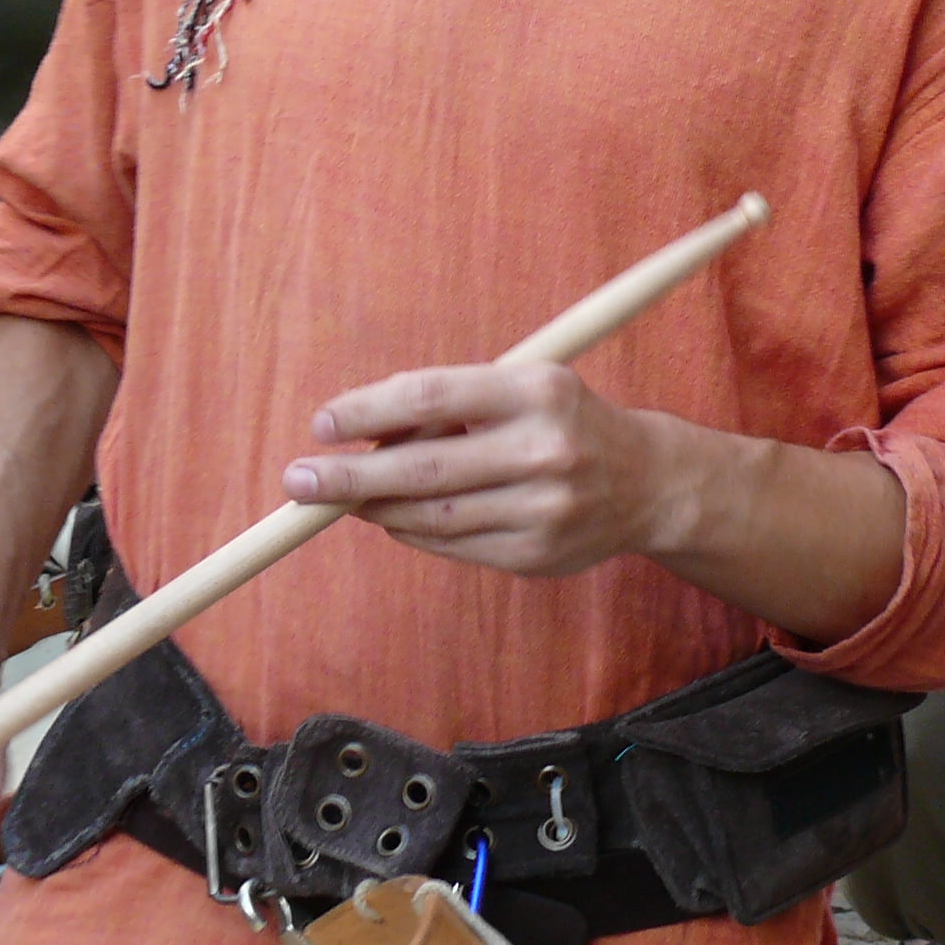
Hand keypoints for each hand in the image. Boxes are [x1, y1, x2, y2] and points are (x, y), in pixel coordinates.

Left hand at [282, 362, 684, 575]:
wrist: (647, 483)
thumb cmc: (560, 422)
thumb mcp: (517, 388)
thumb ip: (446, 406)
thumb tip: (359, 431)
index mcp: (536, 391)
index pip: (431, 396)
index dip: (368, 410)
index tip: (323, 424)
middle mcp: (544, 450)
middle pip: (423, 468)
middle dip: (349, 476)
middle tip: (297, 482)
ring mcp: (543, 509)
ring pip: (431, 515)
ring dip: (375, 508)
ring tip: (339, 498)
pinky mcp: (537, 556)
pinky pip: (453, 545)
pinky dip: (412, 531)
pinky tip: (392, 518)